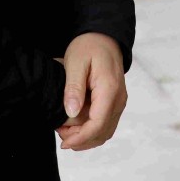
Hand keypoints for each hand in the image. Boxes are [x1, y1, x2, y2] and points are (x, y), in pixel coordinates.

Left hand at [56, 33, 127, 151]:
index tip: (63, 143)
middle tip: (60, 134)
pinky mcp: (115, 102)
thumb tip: (72, 113)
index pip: (98, 124)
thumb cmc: (89, 46)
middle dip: (81, 140)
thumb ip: (74, 88)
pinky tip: (75, 125)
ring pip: (105, 132)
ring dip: (86, 138)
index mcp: (109, 90)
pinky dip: (91, 130)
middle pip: (103, 132)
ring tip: (65, 131)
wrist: (104, 37)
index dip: (80, 138)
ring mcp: (119, 102)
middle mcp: (119, 99)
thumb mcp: (75, 62)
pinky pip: (106, 124)